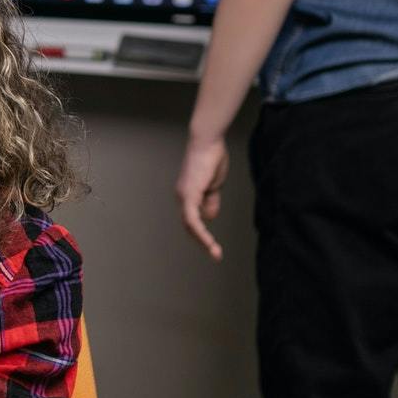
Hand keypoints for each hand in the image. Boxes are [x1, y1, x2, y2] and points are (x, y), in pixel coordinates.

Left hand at [175, 133, 229, 260]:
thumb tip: (210, 217)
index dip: (201, 233)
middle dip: (202, 241)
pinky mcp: (189, 195)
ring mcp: (183, 196)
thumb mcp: (214, 185)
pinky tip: (210, 242)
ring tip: (215, 253)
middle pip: (189, 225)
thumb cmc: (212, 159)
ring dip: (203, 241)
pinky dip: (201, 232)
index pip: (191, 219)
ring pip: (190, 225)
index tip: (213, 245)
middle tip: (215, 254)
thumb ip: (211, 201)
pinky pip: (193, 219)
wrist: (208, 142)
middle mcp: (182, 197)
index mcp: (188, 194)